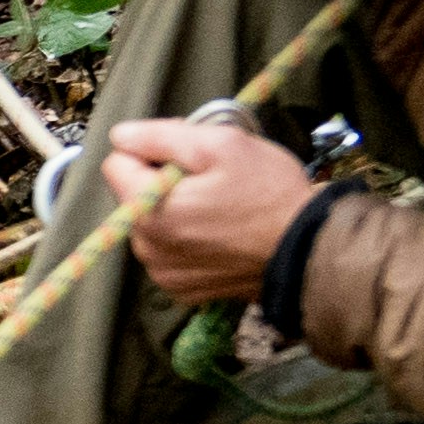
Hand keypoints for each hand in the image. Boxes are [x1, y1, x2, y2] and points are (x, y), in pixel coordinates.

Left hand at [102, 114, 315, 309]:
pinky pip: (169, 252)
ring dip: (176, 211)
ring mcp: (162, 272)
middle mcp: (144, 247)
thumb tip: (120, 134)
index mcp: (145, 209)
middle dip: (164, 182)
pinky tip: (221, 234)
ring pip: (151, 224)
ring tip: (221, 207)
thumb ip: (162, 135)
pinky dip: (187, 240)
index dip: (152, 150)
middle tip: (212, 179)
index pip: (117, 162)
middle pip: (134, 195)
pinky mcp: (182, 289)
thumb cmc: (268, 194)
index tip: (189, 155)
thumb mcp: (221, 145)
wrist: (307, 252)